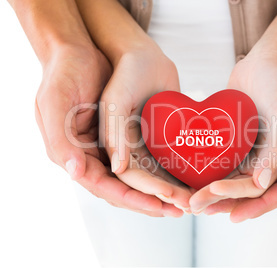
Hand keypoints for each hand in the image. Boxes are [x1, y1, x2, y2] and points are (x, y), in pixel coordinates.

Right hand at [35, 44, 179, 216]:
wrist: (81, 49)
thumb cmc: (65, 72)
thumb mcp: (56, 101)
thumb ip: (64, 138)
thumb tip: (88, 171)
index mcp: (77, 154)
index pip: (107, 187)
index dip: (133, 199)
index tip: (159, 207)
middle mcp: (97, 154)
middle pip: (128, 187)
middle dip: (154, 200)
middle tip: (182, 210)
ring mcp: (115, 145)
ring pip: (142, 175)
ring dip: (163, 189)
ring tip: (188, 198)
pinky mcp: (130, 133)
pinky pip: (149, 156)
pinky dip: (165, 168)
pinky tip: (184, 175)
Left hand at [216, 45, 276, 221]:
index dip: (262, 204)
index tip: (236, 215)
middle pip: (263, 186)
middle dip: (235, 200)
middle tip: (205, 210)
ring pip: (249, 172)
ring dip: (226, 186)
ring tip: (199, 198)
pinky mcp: (264, 130)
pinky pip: (244, 152)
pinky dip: (226, 163)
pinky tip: (205, 169)